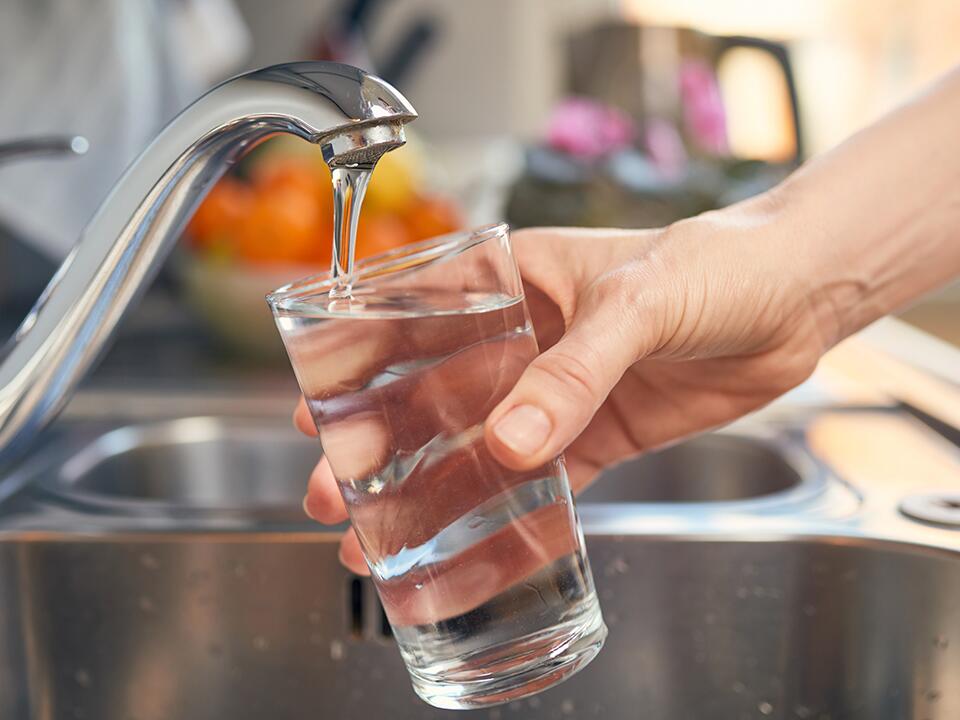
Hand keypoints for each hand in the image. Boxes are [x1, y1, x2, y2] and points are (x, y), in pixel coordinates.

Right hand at [296, 192, 828, 573]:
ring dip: (434, 486)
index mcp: (515, 281)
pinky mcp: (597, 432)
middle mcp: (526, 338)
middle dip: (382, 442)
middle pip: (435, 394)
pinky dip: (509, 510)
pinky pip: (545, 479)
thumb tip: (511, 441)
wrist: (793, 300)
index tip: (318, 406)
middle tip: (337, 489)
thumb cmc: (714, 265)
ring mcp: (559, 389)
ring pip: (481, 444)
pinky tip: (471, 541)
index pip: (418, 319)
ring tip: (385, 531)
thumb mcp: (636, 304)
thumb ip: (574, 371)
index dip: (361, 363)